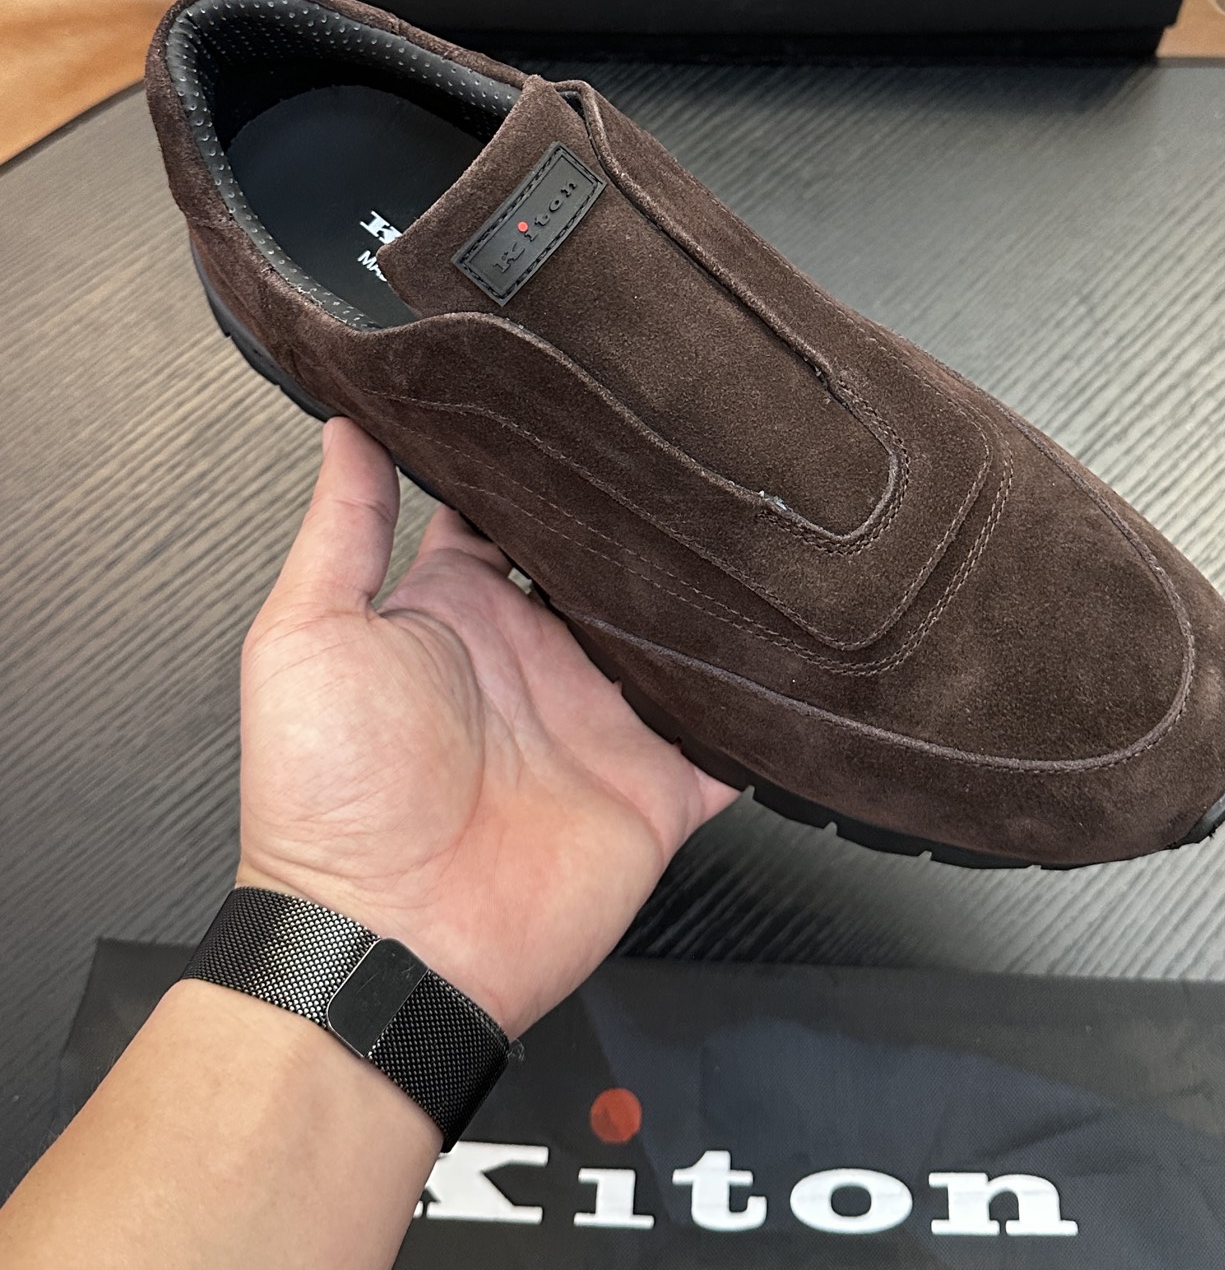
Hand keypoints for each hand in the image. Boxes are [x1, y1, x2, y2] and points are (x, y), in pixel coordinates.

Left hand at [237, 417, 735, 1034]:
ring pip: (677, 638)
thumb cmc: (326, 800)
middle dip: (645, 518)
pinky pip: (730, 739)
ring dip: (709, 599)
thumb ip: (342, 530)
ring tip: (760, 523)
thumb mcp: (307, 636)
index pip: (512, 517)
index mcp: (460, 615)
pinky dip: (764, 708)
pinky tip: (793, 653)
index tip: (584, 402)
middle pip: (607, 567)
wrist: (387, 946)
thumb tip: (348, 426)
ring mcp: (600, 721)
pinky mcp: (655, 786)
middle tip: (692, 445)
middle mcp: (537, 659)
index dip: (542, 467)